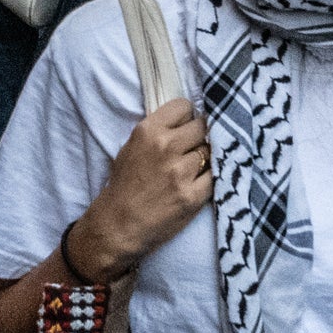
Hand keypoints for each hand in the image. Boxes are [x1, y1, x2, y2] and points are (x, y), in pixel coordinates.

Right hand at [68, 97, 213, 282]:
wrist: (118, 225)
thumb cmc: (124, 186)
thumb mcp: (131, 147)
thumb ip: (158, 131)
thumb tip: (188, 120)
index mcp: (147, 131)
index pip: (184, 106)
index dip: (187, 117)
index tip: (186, 127)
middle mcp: (165, 147)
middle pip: (202, 127)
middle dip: (198, 137)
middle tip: (191, 150)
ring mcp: (181, 172)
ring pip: (210, 151)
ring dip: (205, 159)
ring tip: (192, 170)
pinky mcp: (193, 196)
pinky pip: (215, 176)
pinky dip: (209, 178)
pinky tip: (198, 183)